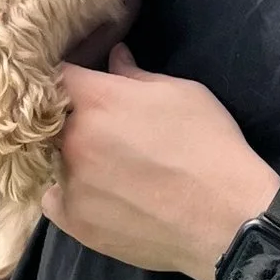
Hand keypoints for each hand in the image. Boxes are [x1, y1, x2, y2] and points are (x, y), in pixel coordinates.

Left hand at [43, 48, 277, 279]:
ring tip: (109, 169)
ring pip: (52, 160)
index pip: (59, 74)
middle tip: (106, 131)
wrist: (227, 219)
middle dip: (72, 119)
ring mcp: (70, 183)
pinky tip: (97, 196)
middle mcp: (73, 138)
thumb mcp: (182, 94)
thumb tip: (114, 57)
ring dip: (72, 158)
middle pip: (53, 120)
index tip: (82, 85)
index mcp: (97, 99)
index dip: (71, 78)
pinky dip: (69, 194)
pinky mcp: (74, 222)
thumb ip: (138, 76)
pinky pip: (54, 199)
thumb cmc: (210, 147)